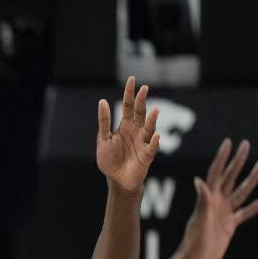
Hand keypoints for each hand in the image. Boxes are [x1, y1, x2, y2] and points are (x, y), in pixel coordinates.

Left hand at [96, 76, 159, 192]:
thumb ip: (104, 122)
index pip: (128, 106)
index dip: (129, 93)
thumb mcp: (103, 139)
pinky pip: (152, 147)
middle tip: (144, 88)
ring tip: (154, 110)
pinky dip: (155, 142)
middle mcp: (136, 131)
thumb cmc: (110, 160)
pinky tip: (156, 135)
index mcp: (125, 126)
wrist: (116, 179)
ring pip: (150, 128)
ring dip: (153, 120)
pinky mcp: (147, 155)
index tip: (132, 79)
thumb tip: (102, 101)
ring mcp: (143, 142)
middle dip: (142, 101)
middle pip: (140, 113)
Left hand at [178, 138, 257, 258]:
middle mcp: (216, 203)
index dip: (222, 158)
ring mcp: (223, 213)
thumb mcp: (200, 221)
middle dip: (237, 161)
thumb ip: (202, 202)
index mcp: (207, 199)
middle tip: (245, 144)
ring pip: (241, 192)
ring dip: (252, 179)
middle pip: (230, 177)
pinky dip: (256, 205)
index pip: (216, 173)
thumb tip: (198, 180)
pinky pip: (246, 212)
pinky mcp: (229, 225)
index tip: (229, 142)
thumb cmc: (194, 243)